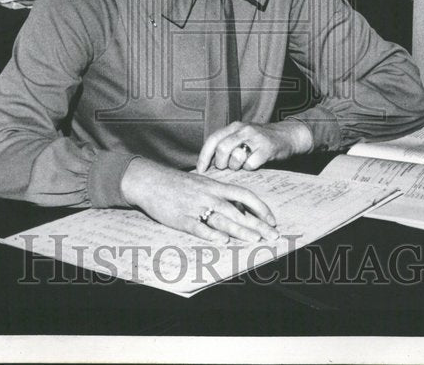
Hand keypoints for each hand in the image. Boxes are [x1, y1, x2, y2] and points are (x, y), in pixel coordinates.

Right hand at [120, 157, 278, 243]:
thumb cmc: (178, 184)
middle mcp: (209, 196)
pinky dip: (211, 235)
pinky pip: (199, 228)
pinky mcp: (182, 219)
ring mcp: (196, 207)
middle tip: (272, 236)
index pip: (245, 195)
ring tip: (255, 239)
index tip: (272, 220)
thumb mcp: (203, 183)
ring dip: (240, 230)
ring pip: (222, 220)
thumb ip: (220, 194)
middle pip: (238, 211)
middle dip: (257, 224)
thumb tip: (240, 206)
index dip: (260, 208)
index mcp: (215, 186)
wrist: (151, 181)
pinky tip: (223, 242)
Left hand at [196, 120, 313, 173]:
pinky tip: (255, 165)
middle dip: (221, 163)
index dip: (204, 156)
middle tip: (226, 168)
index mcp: (234, 127)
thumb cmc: (260, 141)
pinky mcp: (267, 148)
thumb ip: (227, 146)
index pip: (213, 139)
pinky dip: (250, 169)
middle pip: (222, 149)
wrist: (288, 136)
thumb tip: (207, 165)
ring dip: (236, 167)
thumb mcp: (242, 137)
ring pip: (236, 157)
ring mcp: (256, 138)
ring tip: (242, 165)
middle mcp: (243, 129)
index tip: (201, 170)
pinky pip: (251, 164)